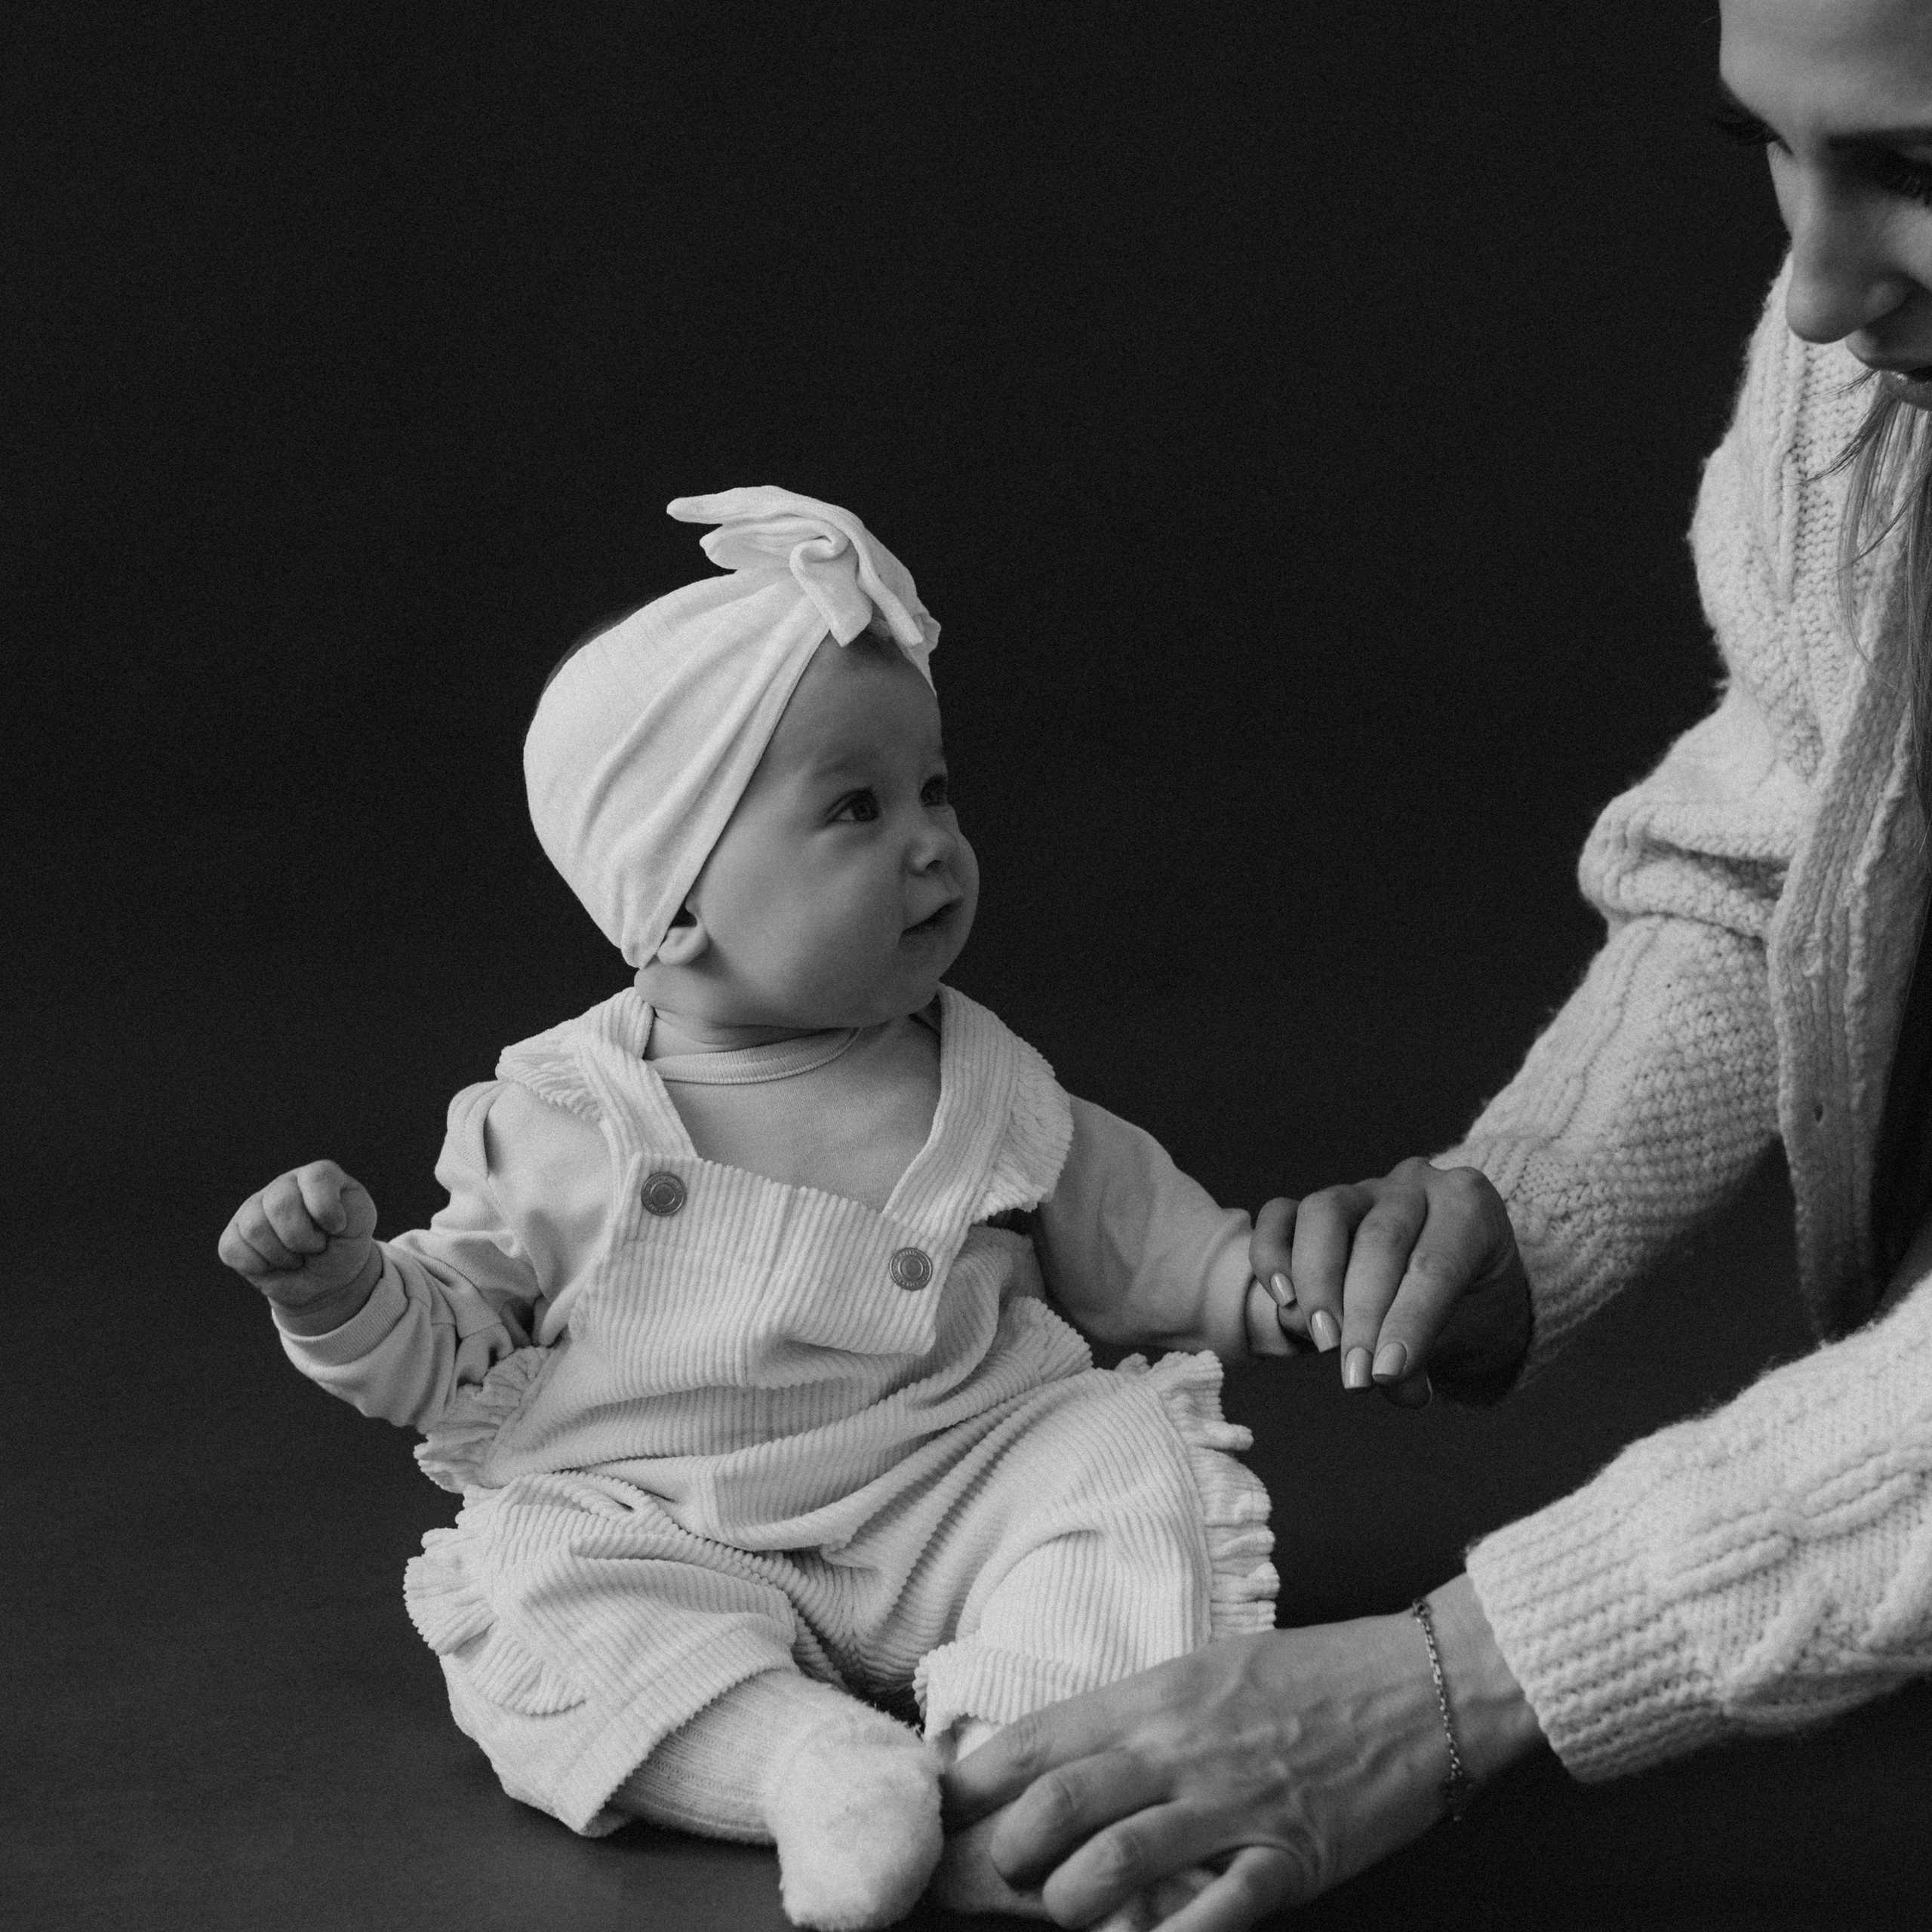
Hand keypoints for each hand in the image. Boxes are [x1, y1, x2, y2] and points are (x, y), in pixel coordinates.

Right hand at [218, 1159, 380, 1330]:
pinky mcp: (233, 1235)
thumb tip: (320, 1215)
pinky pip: (233, 1248)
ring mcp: (254, 1208)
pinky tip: (273, 1263)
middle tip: (315, 1248)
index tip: (337, 1228)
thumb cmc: (344, 1246)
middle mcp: (283, 1185)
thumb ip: (353, 1210)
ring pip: (254, 1228)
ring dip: (282, 1256)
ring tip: (296, 1257)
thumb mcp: (361, 1227)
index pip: (317, 1177)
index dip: (326, 1209)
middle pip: (280, 1204)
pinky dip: (258, 1266)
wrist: (325, 1279)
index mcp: (318, 1177)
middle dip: (302, 1239)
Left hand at [942, 1577, 1542, 1929]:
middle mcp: (1182, 1747)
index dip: (979, 1780)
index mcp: (1158, 1695)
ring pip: (1116, 1863)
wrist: (1419, 1683)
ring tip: (1064, 1912)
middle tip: (997, 1876)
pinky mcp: (1287, 1859)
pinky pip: (1214, 1915)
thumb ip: (1141, 1715)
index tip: (941, 1810)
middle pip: (1061, 1802)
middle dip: (1011, 1850)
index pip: (1043, 1738)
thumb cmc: (1310, 1675)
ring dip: (1072, 1903)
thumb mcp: (1209, 1670)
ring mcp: (1233, 1805)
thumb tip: (1066, 1756)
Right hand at [1250, 1158, 1529, 1402]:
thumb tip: (1381, 1377)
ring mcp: (1361, 1189)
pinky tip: (1282, 1299)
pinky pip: (1280, 1215)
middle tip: (1354, 1377)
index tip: (1385, 1374)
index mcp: (1468, 1207)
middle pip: (1380, 1239)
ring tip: (1324, 1340)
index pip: (1435, 1264)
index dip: (1408, 1322)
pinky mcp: (1314, 1204)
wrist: (1461, 1289)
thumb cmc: (1468, 1311)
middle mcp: (1415, 1185)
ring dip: (1318, 1283)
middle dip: (1363, 1314)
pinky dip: (1272, 1254)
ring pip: (1324, 1212)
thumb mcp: (1466, 1336)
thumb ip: (1424, 1354)